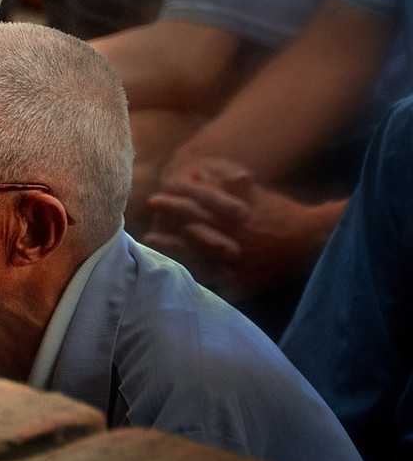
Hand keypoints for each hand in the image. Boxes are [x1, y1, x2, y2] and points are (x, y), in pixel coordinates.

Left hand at [144, 158, 342, 300]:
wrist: (312, 239)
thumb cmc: (282, 213)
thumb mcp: (257, 195)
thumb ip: (231, 185)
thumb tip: (203, 173)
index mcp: (231, 219)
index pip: (194, 210)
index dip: (172, 204)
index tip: (153, 200)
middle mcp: (230, 242)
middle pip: (190, 239)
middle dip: (168, 235)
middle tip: (147, 234)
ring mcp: (236, 266)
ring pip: (198, 264)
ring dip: (176, 259)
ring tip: (156, 256)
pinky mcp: (244, 284)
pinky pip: (217, 287)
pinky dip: (201, 284)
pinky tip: (182, 283)